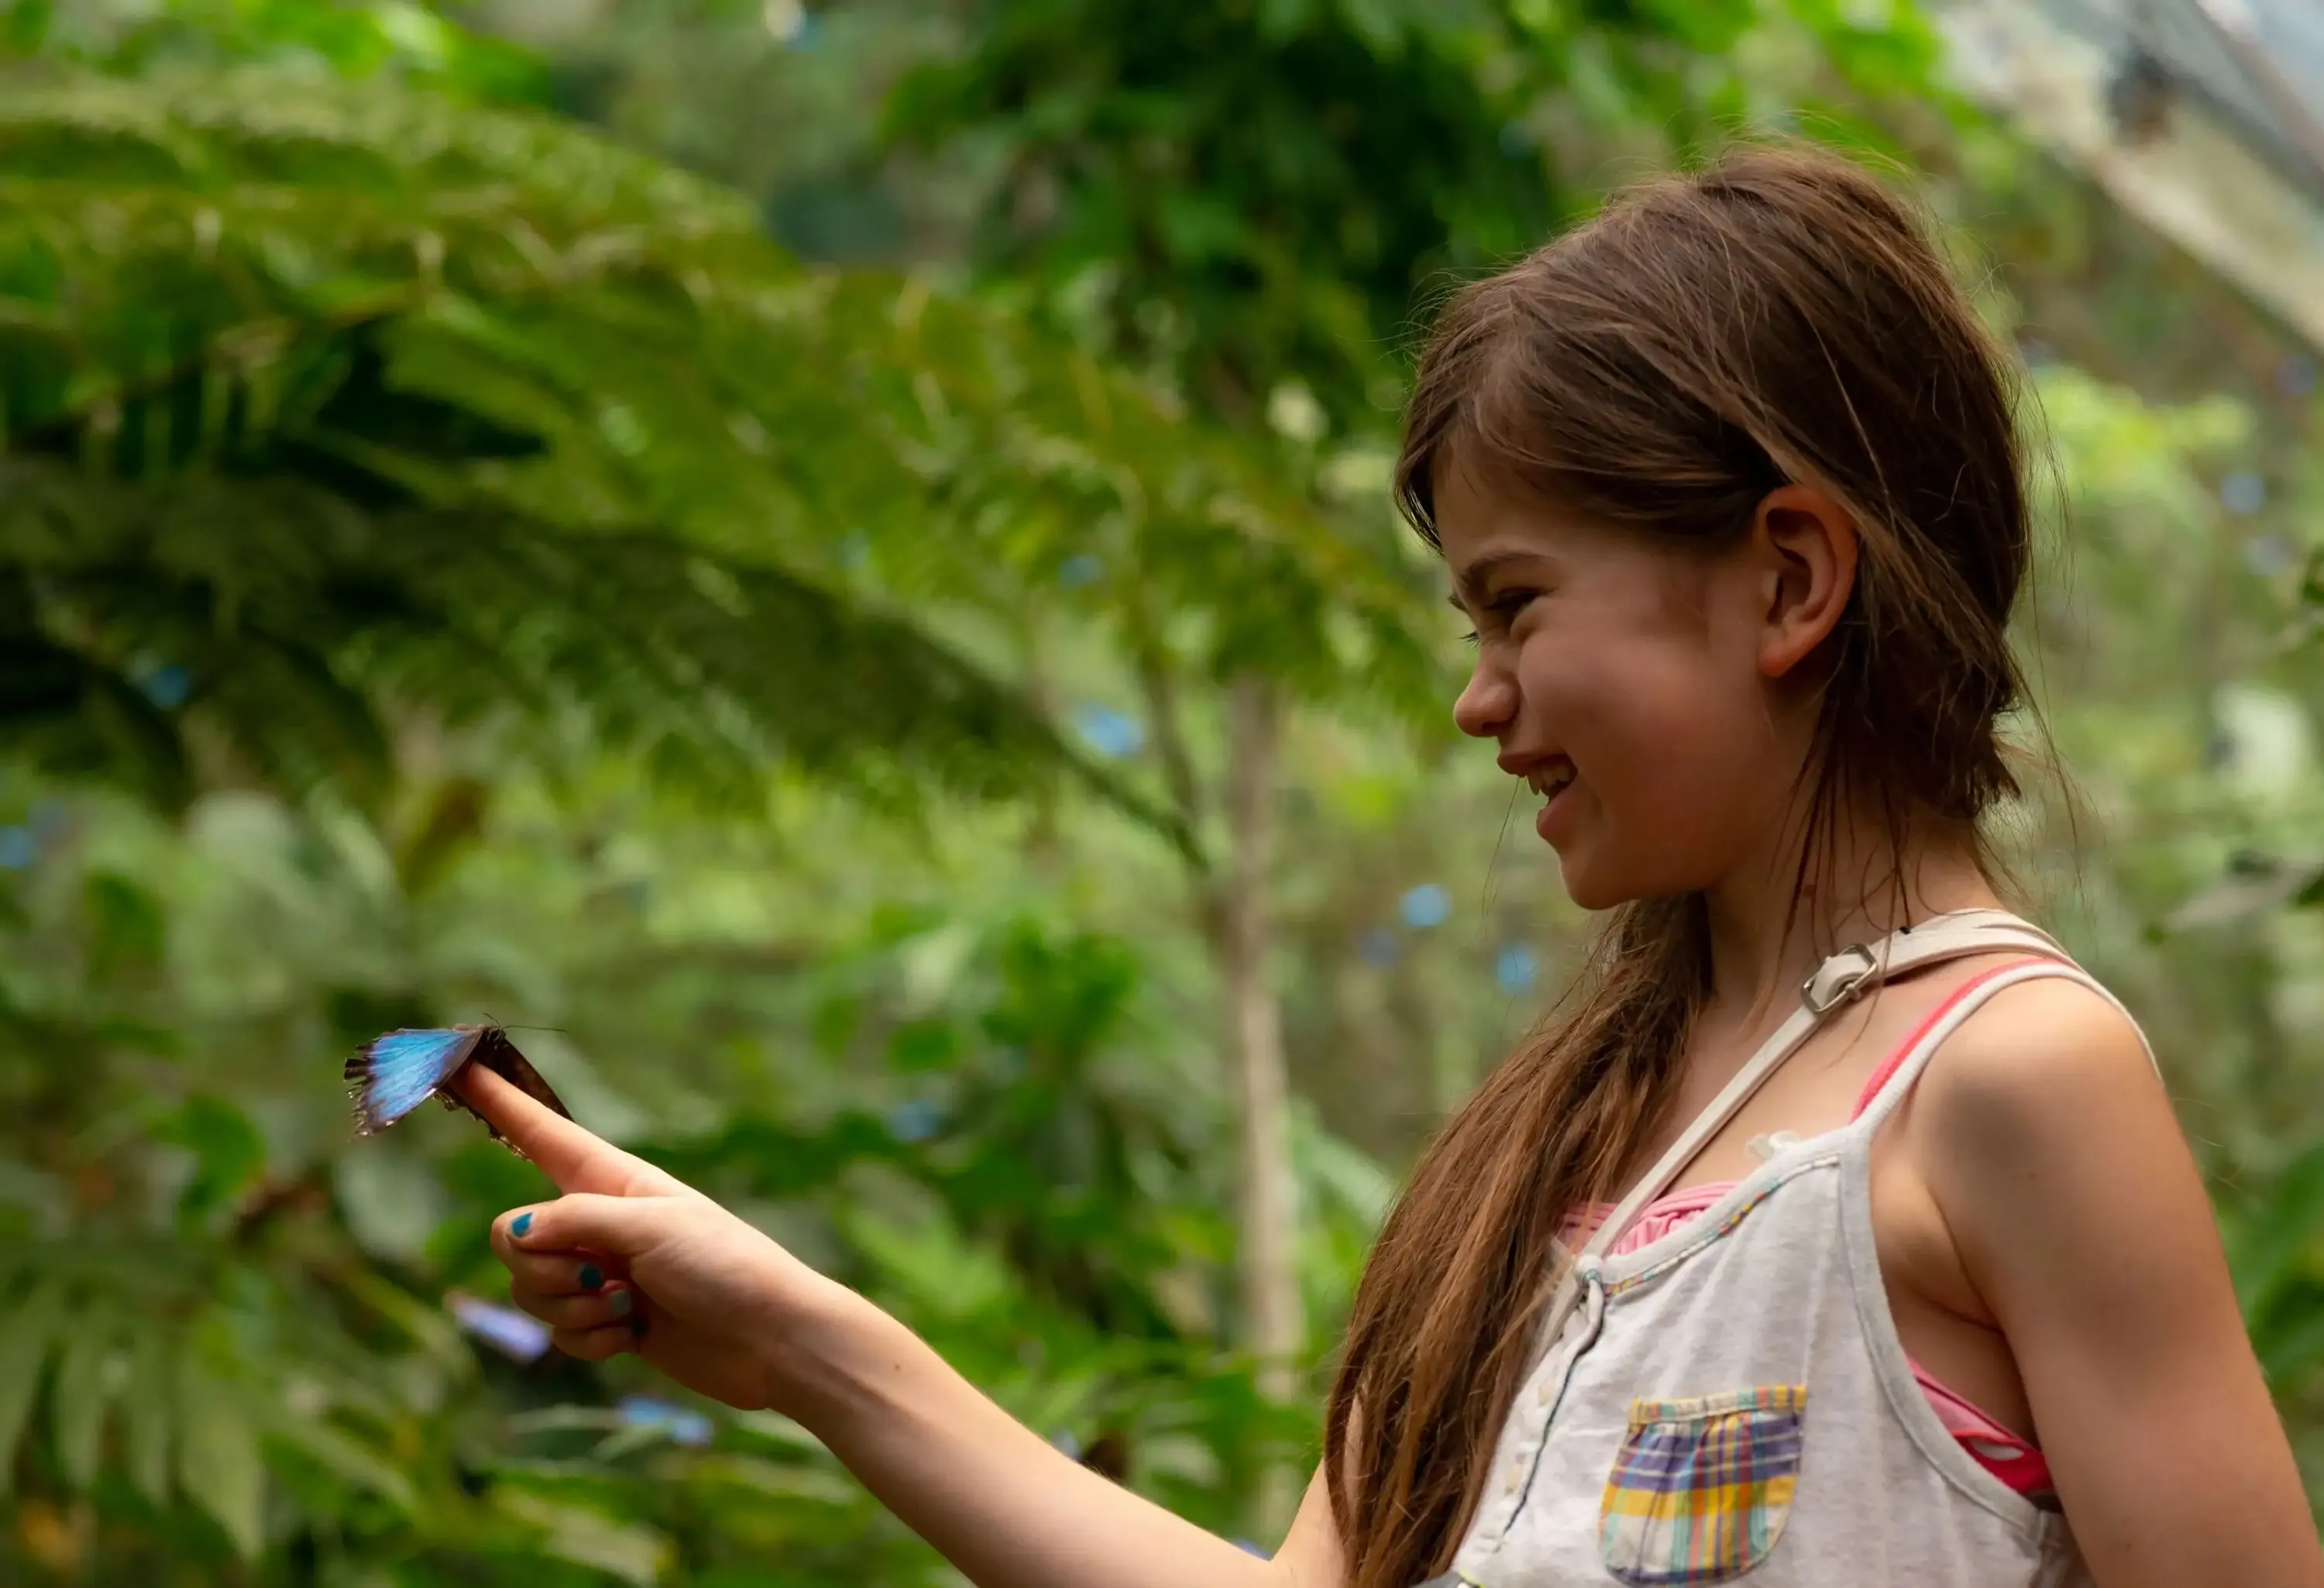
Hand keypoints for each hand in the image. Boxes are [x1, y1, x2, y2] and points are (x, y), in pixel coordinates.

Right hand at [454, 1065, 839, 1410]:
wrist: (773, 1340)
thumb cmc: (726, 1266)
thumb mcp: (648, 1228)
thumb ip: (571, 1221)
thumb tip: (511, 1232)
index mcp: (613, 1180)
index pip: (539, 1133)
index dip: (498, 1100)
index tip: (454, 1062)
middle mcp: (599, 1222)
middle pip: (513, 1236)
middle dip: (542, 1267)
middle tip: (600, 1275)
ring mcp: (601, 1273)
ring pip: (529, 1290)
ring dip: (570, 1309)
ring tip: (627, 1306)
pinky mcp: (608, 1322)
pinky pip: (559, 1333)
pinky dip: (589, 1340)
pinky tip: (631, 1336)